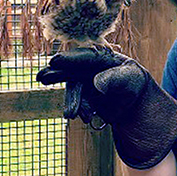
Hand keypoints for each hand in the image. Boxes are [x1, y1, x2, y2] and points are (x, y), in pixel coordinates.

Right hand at [36, 47, 176, 168]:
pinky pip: (78, 103)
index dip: (69, 59)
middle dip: (55, 74)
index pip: (83, 56)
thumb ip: (115, 79)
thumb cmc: (134, 82)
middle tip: (41, 77)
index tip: (55, 61)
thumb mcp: (130, 78)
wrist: (135, 102)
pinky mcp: (83, 97)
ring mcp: (83, 83)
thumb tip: (96, 84)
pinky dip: (80, 110)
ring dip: (71, 102)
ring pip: (73, 90)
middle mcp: (87, 68)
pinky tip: (87, 118)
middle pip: (69, 69)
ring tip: (71, 115)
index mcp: (100, 57)